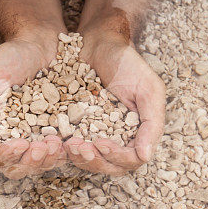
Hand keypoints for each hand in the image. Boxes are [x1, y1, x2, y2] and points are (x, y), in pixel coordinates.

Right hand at [0, 29, 66, 178]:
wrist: (39, 43)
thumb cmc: (6, 59)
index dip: (4, 155)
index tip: (18, 144)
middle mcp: (11, 139)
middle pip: (16, 167)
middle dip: (29, 162)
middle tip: (40, 148)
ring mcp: (35, 137)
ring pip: (39, 163)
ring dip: (47, 160)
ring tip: (56, 145)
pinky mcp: (57, 131)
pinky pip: (60, 150)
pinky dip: (64, 151)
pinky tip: (72, 142)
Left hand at [64, 30, 165, 174]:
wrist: (98, 42)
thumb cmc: (127, 63)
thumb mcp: (148, 89)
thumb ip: (151, 123)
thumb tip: (146, 156)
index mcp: (138, 132)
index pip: (131, 160)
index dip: (116, 157)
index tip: (101, 142)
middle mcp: (118, 137)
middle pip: (109, 166)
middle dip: (95, 161)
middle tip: (80, 148)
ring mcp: (96, 133)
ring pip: (90, 160)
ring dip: (78, 158)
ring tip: (68, 145)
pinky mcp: (76, 127)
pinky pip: (72, 145)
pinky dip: (65, 147)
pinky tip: (56, 139)